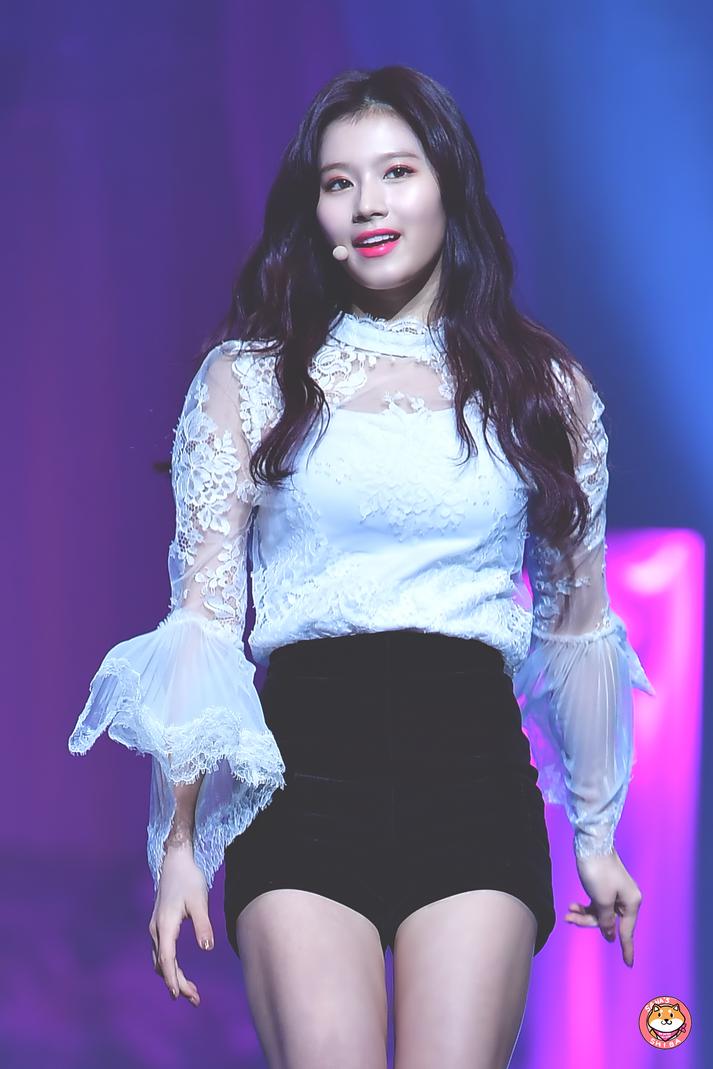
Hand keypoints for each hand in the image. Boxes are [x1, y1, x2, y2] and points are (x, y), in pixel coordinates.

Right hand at [148, 842, 214, 1005]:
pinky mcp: (159, 926)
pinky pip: (162, 953)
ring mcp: (156, 928)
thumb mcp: (199, 900)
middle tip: (195, 998)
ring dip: (173, 976)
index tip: (179, 995)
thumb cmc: (188, 879)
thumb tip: (207, 948)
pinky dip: (170, 966)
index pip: (166, 959)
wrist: (174, 861)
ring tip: (192, 991)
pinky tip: (181, 973)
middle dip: (177, 983)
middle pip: (163, 964)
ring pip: (161, 961)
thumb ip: (203, 924)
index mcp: (165, 925)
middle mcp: (156, 930)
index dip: (173, 978)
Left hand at [565, 846, 640, 966]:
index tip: (629, 964)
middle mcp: (626, 899)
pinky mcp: (605, 888)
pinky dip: (584, 907)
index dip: (627, 949)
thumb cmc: (598, 871)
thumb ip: (605, 920)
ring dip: (583, 915)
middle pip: (609, 922)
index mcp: (631, 903)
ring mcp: (615, 893)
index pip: (627, 931)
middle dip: (588, 922)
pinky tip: (572, 906)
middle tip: (569, 918)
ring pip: (600, 914)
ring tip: (567, 912)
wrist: (592, 844)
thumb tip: (610, 935)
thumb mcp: (601, 900)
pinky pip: (596, 904)